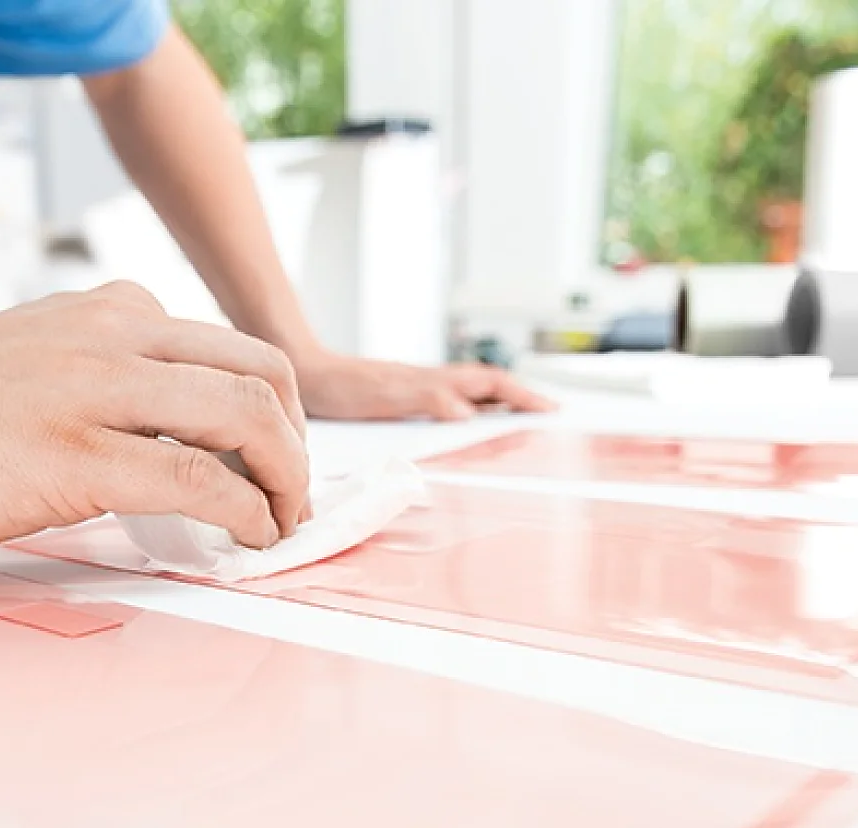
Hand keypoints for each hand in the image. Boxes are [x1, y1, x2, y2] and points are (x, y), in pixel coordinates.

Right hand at [0, 283, 309, 553]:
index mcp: (105, 312)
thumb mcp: (30, 360)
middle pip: (261, 374)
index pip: (231, 347)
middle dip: (296, 444)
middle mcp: (110, 335)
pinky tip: (244, 539)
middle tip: (290, 498)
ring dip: (284, 481)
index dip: (275, 409)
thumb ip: (102, 378)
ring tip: (278, 524)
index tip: (273, 462)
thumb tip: (169, 439)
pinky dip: (243, 515)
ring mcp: (92, 391)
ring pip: (244, 417)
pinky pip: (195, 480)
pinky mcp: (73, 455)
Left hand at [290, 350, 556, 420]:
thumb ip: (427, 400)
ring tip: (521, 421)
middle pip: (488, 386)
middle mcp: (431, 383)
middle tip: (550, 415)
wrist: (304, 372)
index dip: (523, 396)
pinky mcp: (401, 400)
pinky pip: (447, 404)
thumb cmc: (340, 387)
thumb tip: (469, 412)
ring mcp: (417, 389)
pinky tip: (465, 426)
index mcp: (433, 381)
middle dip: (521, 398)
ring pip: (470, 393)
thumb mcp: (385, 396)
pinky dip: (469, 411)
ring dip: (498, 404)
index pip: (491, 385)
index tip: (553, 409)